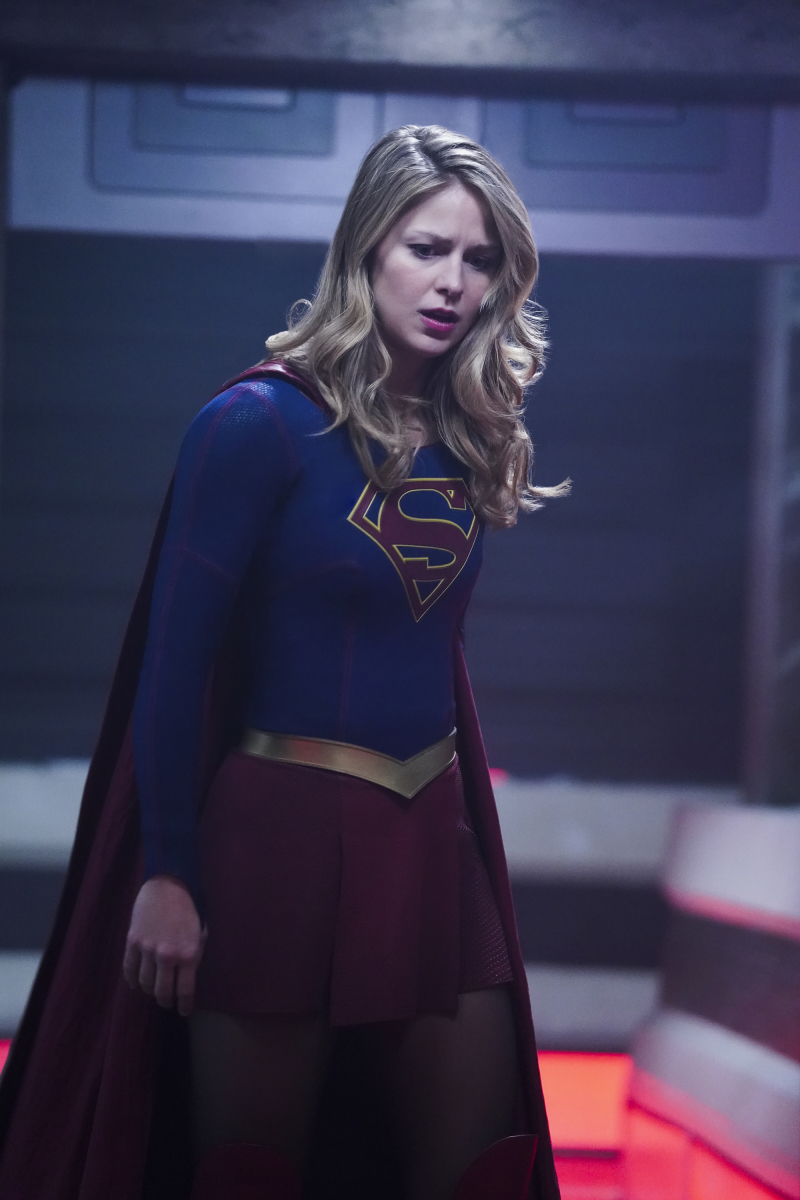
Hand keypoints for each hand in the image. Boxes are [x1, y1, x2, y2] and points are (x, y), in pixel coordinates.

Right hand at [123, 875, 206, 1016]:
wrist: (167, 884)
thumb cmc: (190, 906)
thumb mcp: (201, 932)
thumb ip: (195, 955)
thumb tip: (188, 975)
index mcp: (189, 954)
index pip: (184, 991)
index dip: (183, 1006)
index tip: (183, 1011)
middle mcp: (167, 956)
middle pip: (162, 992)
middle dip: (165, 1001)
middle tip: (167, 1002)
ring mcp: (147, 949)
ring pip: (144, 983)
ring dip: (149, 990)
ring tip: (153, 990)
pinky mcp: (132, 942)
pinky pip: (129, 969)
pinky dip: (132, 980)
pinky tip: (135, 983)